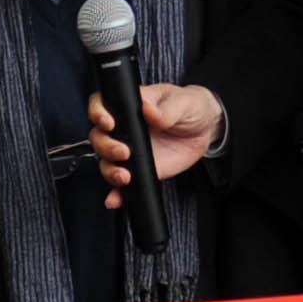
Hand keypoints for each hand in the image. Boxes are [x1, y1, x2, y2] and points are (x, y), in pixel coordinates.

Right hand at [91, 82, 222, 196]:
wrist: (204, 130)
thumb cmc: (189, 106)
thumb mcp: (182, 102)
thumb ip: (166, 108)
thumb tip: (148, 109)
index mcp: (129, 107)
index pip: (101, 106)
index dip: (98, 114)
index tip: (108, 123)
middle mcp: (124, 129)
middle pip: (99, 137)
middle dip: (106, 147)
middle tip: (124, 152)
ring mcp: (130, 151)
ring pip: (106, 162)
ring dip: (110, 171)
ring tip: (125, 176)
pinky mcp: (139, 170)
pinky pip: (122, 184)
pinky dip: (116, 194)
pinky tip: (116, 199)